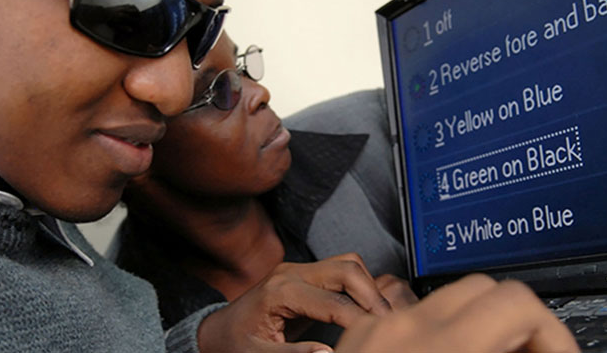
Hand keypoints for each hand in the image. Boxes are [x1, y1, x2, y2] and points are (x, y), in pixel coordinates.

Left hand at [197, 253, 390, 352]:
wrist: (218, 331)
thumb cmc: (235, 343)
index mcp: (280, 292)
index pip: (334, 303)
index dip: (360, 321)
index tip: (375, 337)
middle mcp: (291, 273)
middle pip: (348, 269)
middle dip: (373, 297)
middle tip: (388, 324)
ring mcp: (299, 270)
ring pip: (349, 264)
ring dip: (369, 288)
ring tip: (380, 318)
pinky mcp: (304, 275)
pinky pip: (342, 270)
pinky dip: (360, 286)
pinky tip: (365, 310)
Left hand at [335, 274, 578, 352]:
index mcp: (441, 349)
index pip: (516, 304)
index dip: (550, 334)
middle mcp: (404, 328)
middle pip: (485, 291)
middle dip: (515, 326)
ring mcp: (376, 329)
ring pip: (447, 300)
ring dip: (478, 326)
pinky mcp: (357, 337)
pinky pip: (408, 317)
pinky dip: (436, 334)